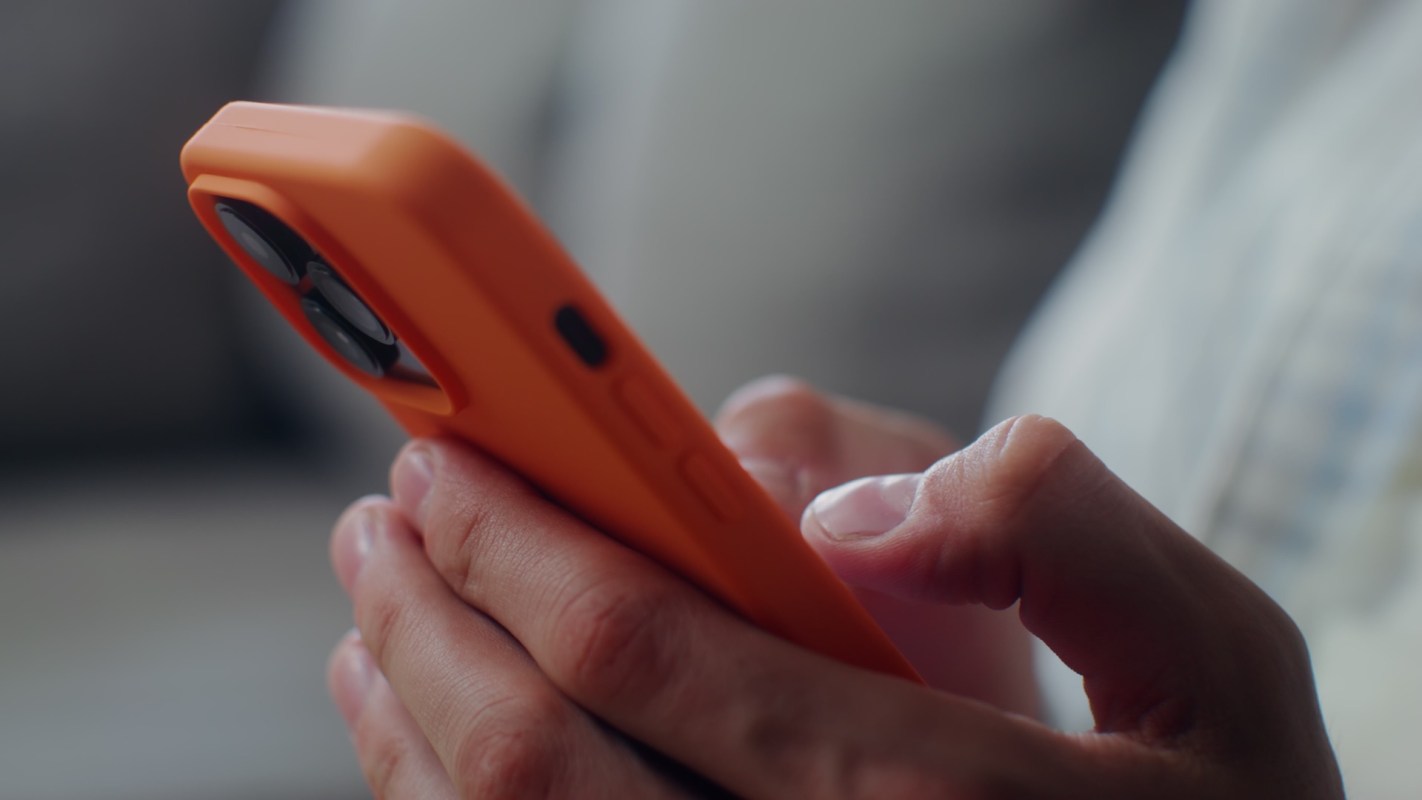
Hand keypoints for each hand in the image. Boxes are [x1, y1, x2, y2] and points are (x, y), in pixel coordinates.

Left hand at [325, 411, 1342, 797]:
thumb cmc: (1209, 799)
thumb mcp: (1207, 651)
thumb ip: (1055, 532)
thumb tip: (836, 503)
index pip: (651, 656)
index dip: (522, 543)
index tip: (451, 456)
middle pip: (535, 767)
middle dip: (431, 618)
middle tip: (387, 512)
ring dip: (407, 714)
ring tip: (375, 603)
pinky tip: (410, 729)